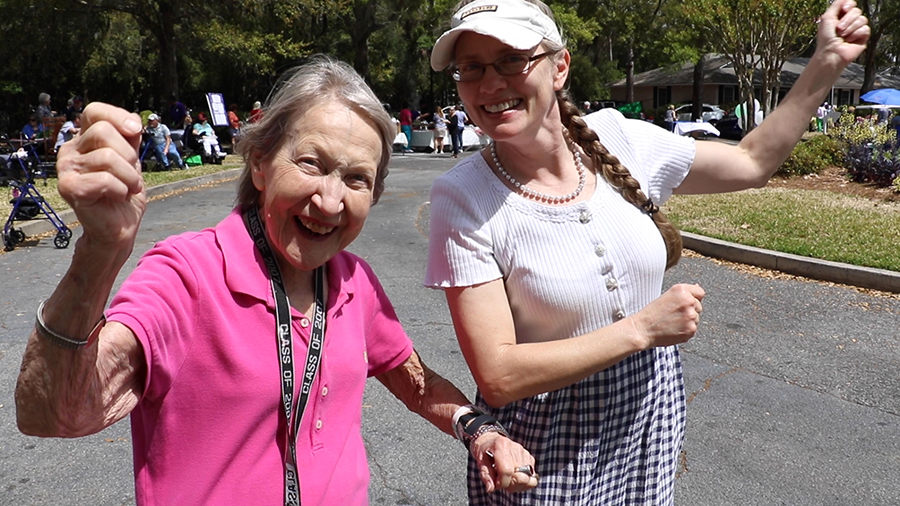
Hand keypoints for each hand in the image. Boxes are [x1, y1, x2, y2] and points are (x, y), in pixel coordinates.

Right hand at [56, 102, 145, 248]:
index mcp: (84, 139)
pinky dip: (121, 190)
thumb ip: (130, 138)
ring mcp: (66, 168)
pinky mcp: (69, 188)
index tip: (136, 131)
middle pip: (103, 131)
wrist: (120, 227)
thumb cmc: (124, 192)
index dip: (117, 116)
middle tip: (131, 175)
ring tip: (126, 189)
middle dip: (128, 154)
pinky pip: (105, 180)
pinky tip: (116, 197)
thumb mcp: (131, 159)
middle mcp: (70, 150)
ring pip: (107, 157)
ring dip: (129, 177)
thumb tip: (133, 122)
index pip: (94, 111)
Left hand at [470, 432, 537, 493]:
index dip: (502, 483)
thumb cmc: (484, 451)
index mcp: (501, 446)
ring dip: (518, 484)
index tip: (496, 484)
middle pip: (520, 476)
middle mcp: (515, 448)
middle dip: (511, 485)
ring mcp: (524, 452)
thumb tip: (490, 489)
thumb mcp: (480, 462)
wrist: (491, 439)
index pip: (507, 471)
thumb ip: (486, 476)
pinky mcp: (529, 457)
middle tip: (502, 482)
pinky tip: (513, 477)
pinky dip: (523, 482)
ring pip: (528, 478)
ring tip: (508, 480)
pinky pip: (532, 476)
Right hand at [629, 283, 705, 349]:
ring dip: (688, 321)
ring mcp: (691, 316)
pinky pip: (693, 329)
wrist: (644, 329)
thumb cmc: (652, 313)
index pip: (700, 292)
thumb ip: (684, 292)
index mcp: (681, 290)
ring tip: (672, 322)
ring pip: (696, 318)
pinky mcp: (691, 329)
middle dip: (690, 310)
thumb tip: (698, 288)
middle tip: (674, 314)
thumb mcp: (666, 296)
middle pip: (699, 306)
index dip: (692, 298)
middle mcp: (688, 301)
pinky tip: (674, 329)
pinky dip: (686, 330)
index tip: (685, 303)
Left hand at [817, 0, 869, 65]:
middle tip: (838, 29)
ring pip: (862, 19)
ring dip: (850, 28)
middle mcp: (849, 22)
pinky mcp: (863, 37)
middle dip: (847, 20)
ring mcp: (857, 29)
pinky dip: (855, 34)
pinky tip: (849, 40)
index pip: (851, 4)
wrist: (831, 53)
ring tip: (843, 36)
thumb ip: (836, 5)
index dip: (849, 5)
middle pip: (857, 11)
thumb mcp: (827, 17)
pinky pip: (865, 29)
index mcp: (841, 16)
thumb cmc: (826, 38)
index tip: (843, 10)